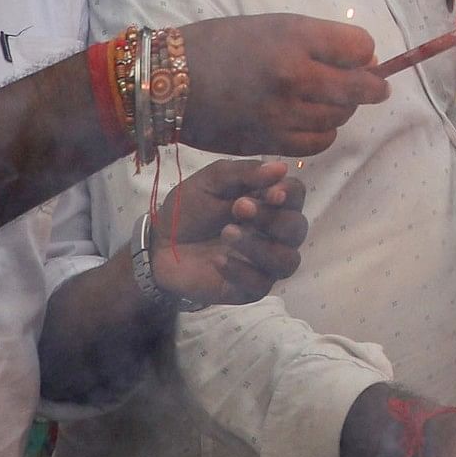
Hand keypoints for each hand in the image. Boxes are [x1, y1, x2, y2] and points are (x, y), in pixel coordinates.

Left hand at [150, 157, 306, 306]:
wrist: (159, 243)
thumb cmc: (189, 208)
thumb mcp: (211, 181)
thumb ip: (244, 174)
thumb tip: (281, 168)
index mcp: (268, 202)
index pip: (297, 195)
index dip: (290, 194)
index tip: (272, 193)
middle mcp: (274, 233)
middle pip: (296, 228)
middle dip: (271, 218)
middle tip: (240, 208)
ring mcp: (265, 263)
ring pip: (287, 260)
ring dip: (260, 246)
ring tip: (227, 233)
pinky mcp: (251, 288)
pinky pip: (262, 284)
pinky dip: (242, 271)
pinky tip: (218, 260)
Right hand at [173, 13, 384, 156]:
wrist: (168, 80)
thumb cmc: (220, 44)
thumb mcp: (272, 25)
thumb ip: (317, 41)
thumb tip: (365, 60)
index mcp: (294, 39)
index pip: (360, 49)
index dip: (364, 54)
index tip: (359, 57)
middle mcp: (294, 76)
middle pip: (359, 88)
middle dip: (370, 87)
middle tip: (371, 86)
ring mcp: (283, 113)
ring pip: (339, 117)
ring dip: (342, 109)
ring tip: (328, 99)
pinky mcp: (270, 141)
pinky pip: (317, 143)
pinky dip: (323, 133)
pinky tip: (311, 122)